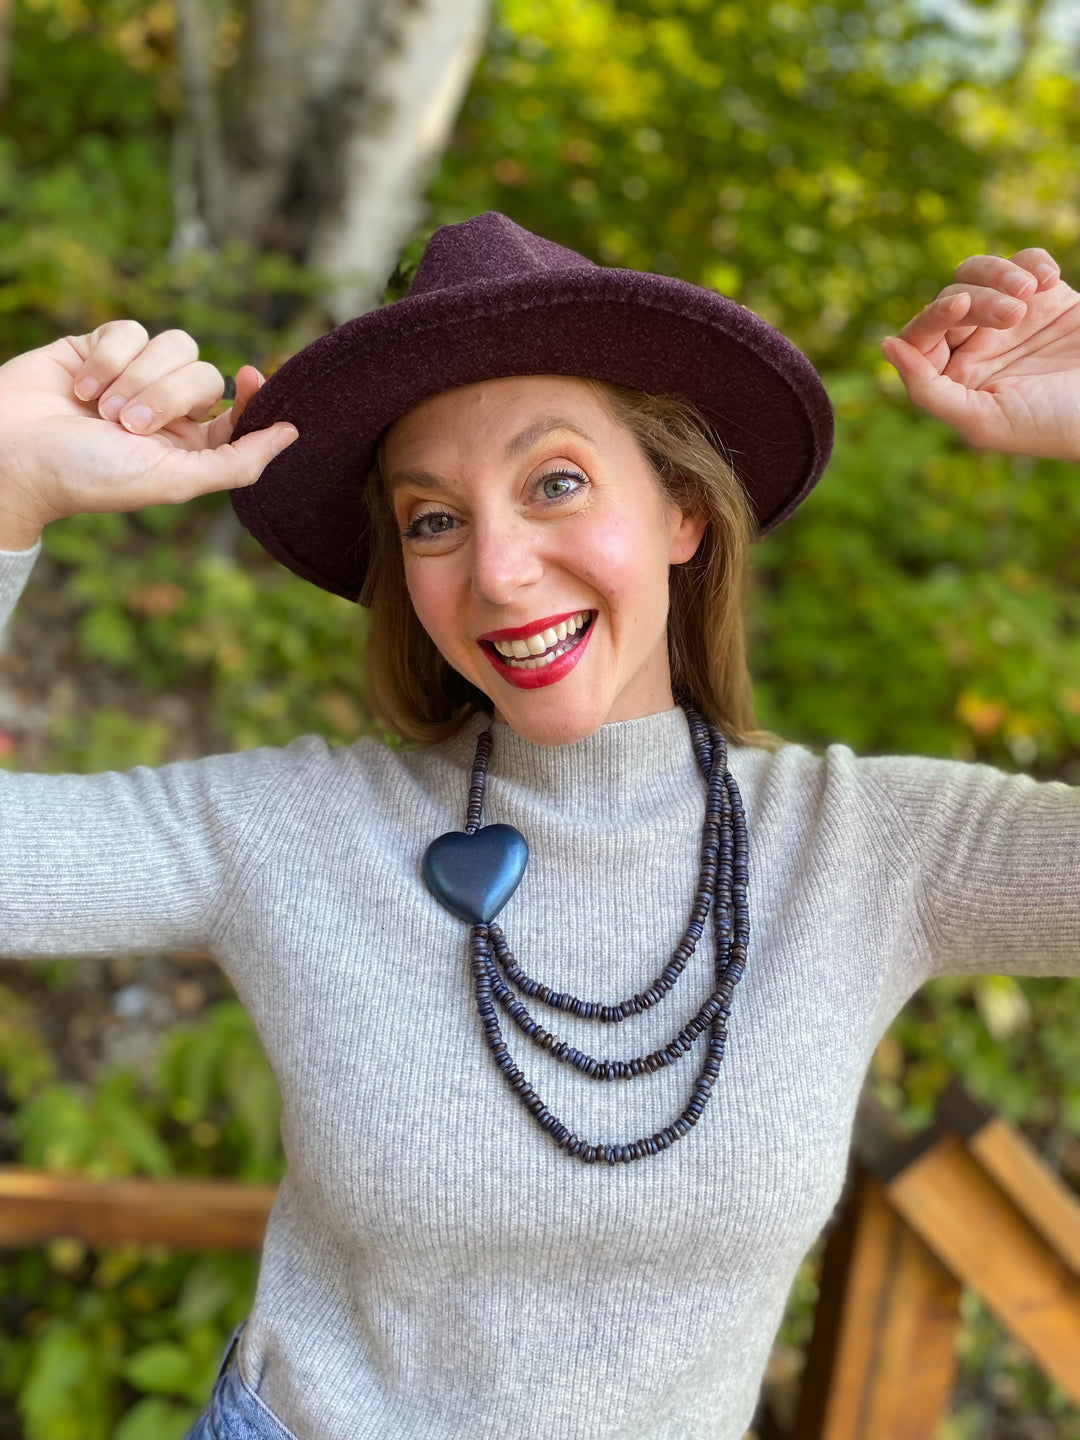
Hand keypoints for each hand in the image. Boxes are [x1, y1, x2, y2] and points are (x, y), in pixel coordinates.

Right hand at [0, 321, 297, 548]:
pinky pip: (130, 329)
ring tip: (101, 409)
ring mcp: (134, 376)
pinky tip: (80, 385)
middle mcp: (166, 410)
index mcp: (190, 446)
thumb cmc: (90, 477)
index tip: (251, 376)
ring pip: (172, 344)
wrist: (13, 453)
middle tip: (126, 425)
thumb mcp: (173, 481)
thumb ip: (237, 462)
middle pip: (203, 371)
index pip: (238, 409)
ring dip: (135, 376)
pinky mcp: (101, 348)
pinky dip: (107, 356)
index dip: (251, 392)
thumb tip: (293, 435)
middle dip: (165, 394)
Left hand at [881, 249, 1079, 461]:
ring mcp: (1012, 320)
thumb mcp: (981, 420)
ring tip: (1031, 293)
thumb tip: (887, 345)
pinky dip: (1032, 262)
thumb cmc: (1049, 424)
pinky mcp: (1049, 298)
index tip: (962, 305)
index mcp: (955, 379)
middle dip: (979, 300)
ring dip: (1000, 274)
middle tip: (1014, 315)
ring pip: (979, 273)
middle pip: (951, 300)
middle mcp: (977, 347)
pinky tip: (1050, 281)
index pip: (920, 336)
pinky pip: (1025, 261)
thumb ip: (927, 389)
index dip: (933, 316)